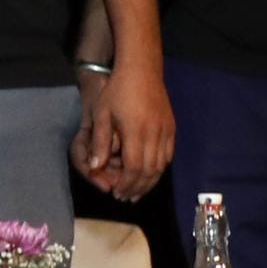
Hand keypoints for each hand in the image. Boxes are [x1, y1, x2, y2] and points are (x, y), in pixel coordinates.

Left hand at [76, 64, 175, 196]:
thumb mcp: (102, 115)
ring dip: (150, 181)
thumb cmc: (117, 90)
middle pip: (150, 171)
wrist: (141, 69)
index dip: (127, 184)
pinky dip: (160, 168)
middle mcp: (155, 134)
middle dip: (138, 187)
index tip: (117, 193)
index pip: (134, 168)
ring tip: (137, 191)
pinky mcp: (172, 127)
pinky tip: (150, 173)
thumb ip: (100, 142)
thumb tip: (94, 168)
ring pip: (162, 165)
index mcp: (136, 132)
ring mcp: (167, 131)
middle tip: (126, 198)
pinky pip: (169, 155)